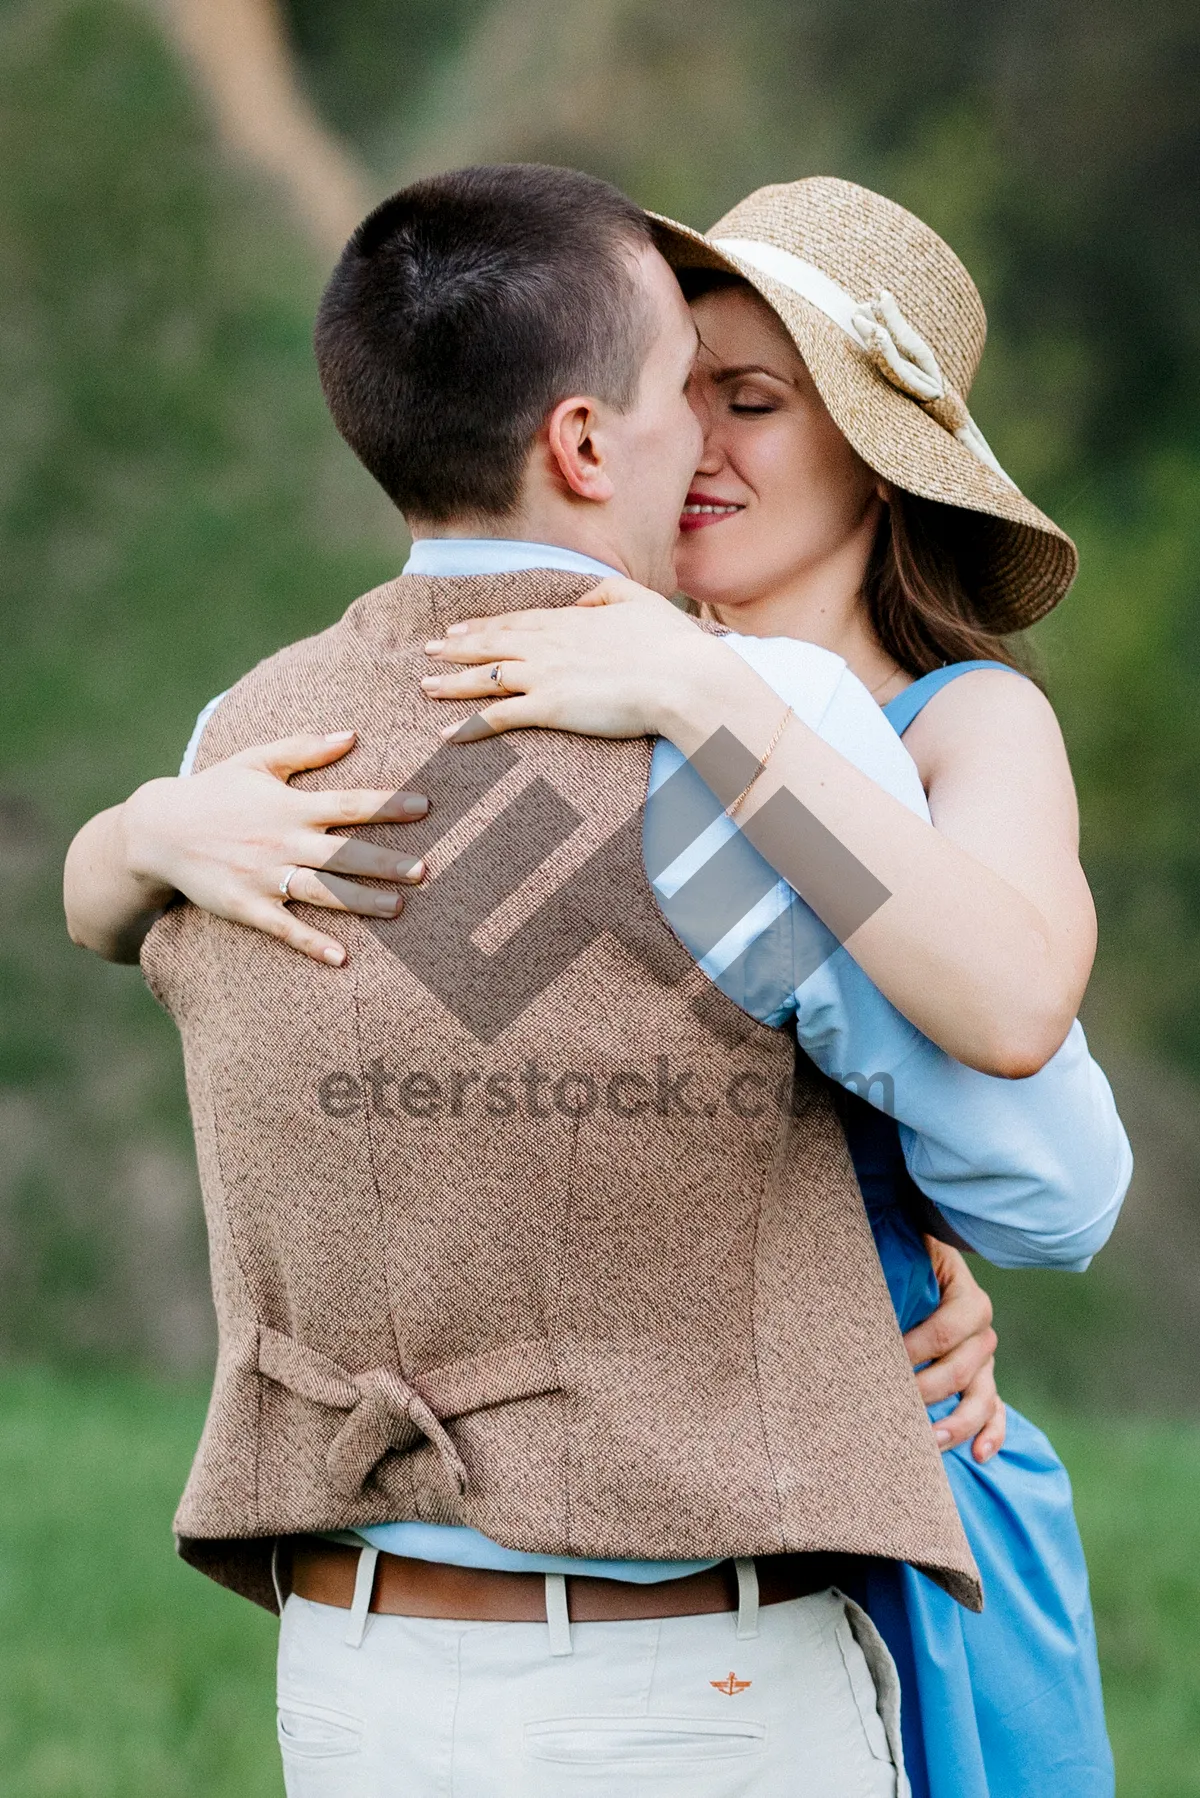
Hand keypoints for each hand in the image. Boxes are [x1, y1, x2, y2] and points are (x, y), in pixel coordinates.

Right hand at [122, 731, 427, 965]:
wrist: (158, 831)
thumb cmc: (216, 791)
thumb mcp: (256, 760)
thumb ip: (305, 747)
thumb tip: (353, 734)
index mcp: (289, 805)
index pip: (348, 803)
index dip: (387, 805)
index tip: (425, 806)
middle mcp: (281, 841)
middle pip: (343, 853)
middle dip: (385, 862)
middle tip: (424, 870)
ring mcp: (264, 877)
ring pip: (321, 892)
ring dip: (361, 901)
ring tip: (399, 908)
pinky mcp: (246, 907)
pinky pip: (284, 928)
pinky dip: (312, 943)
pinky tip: (342, 959)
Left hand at [420, 577, 714, 739]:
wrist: (682, 679)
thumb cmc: (670, 644)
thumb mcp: (639, 600)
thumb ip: (606, 592)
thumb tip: (581, 600)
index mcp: (569, 621)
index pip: (515, 622)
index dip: (483, 625)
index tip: (459, 627)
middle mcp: (548, 645)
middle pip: (491, 644)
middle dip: (457, 646)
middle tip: (429, 649)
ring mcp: (545, 675)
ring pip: (485, 677)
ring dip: (452, 682)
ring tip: (426, 685)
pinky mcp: (548, 707)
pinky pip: (497, 717)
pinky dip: (468, 725)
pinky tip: (445, 734)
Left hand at [903, 1237, 1005, 1463]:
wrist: (928, 1266)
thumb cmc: (909, 1266)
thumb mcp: (906, 1260)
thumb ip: (894, 1276)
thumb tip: (860, 1305)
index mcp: (968, 1299)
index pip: (946, 1330)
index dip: (915, 1348)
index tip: (883, 1361)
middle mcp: (982, 1332)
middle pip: (961, 1370)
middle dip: (927, 1392)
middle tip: (894, 1407)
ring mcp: (985, 1361)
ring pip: (981, 1398)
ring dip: (958, 1423)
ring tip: (932, 1443)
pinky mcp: (983, 1383)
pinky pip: (996, 1411)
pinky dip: (992, 1434)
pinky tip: (979, 1455)